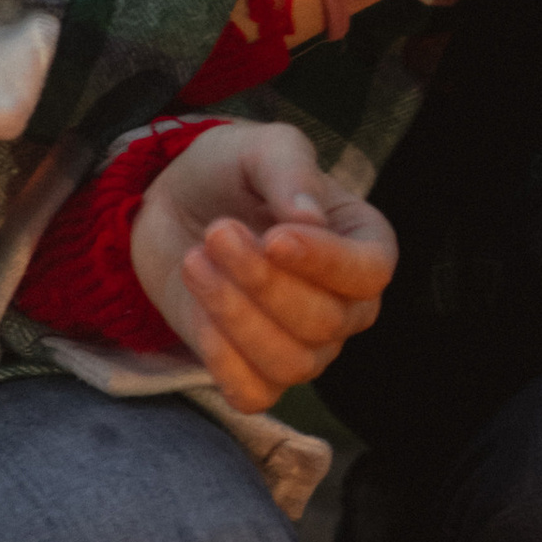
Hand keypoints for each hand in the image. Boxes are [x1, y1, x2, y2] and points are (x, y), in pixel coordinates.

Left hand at [129, 121, 396, 411]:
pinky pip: (255, 393)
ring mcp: (305, 345)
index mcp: (363, 243)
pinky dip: (221, 358)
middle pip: (326, 322)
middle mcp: (346, 303)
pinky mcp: (255, 371)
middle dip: (262, 282)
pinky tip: (198, 309)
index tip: (273, 237)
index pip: (370, 273)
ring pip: (292, 362)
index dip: (325, 263)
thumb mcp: (261, 148)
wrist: (172, 204)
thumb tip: (309, 217)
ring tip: (196, 261)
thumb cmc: (230, 173)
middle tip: (216, 232)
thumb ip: (288, 172)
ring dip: (235, 315)